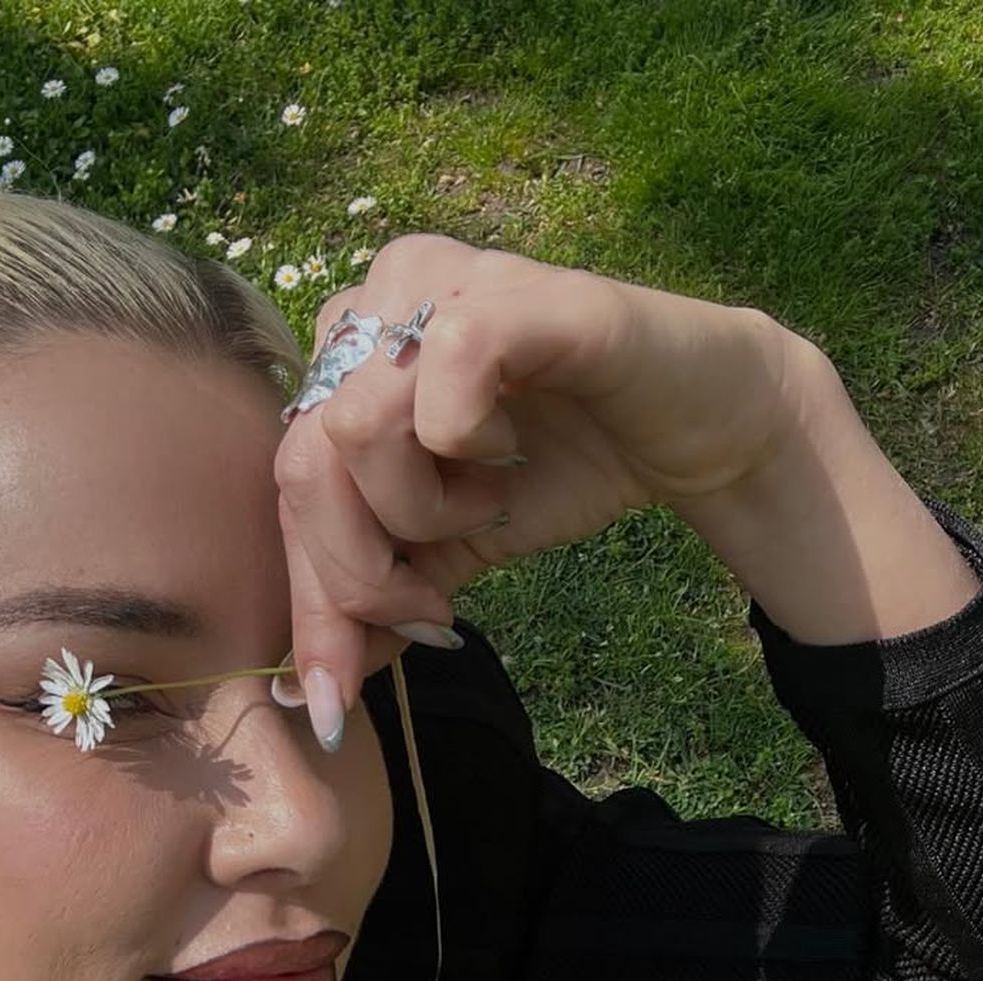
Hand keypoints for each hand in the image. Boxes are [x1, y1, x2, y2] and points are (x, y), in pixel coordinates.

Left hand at [270, 232, 814, 726]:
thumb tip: (314, 689)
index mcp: (346, 353)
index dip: (310, 598)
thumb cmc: (564, 467)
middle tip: (433, 613)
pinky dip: (468, 445)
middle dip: (358, 574)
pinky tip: (510, 451)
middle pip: (301, 462)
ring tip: (488, 498)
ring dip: (422, 507)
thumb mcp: (452, 549)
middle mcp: (377, 298)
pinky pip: (441, 379)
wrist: (694, 428)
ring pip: (355, 428)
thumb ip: (381, 594)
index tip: (334, 696)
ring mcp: (439, 282)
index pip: (287, 483)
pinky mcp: (511, 293)